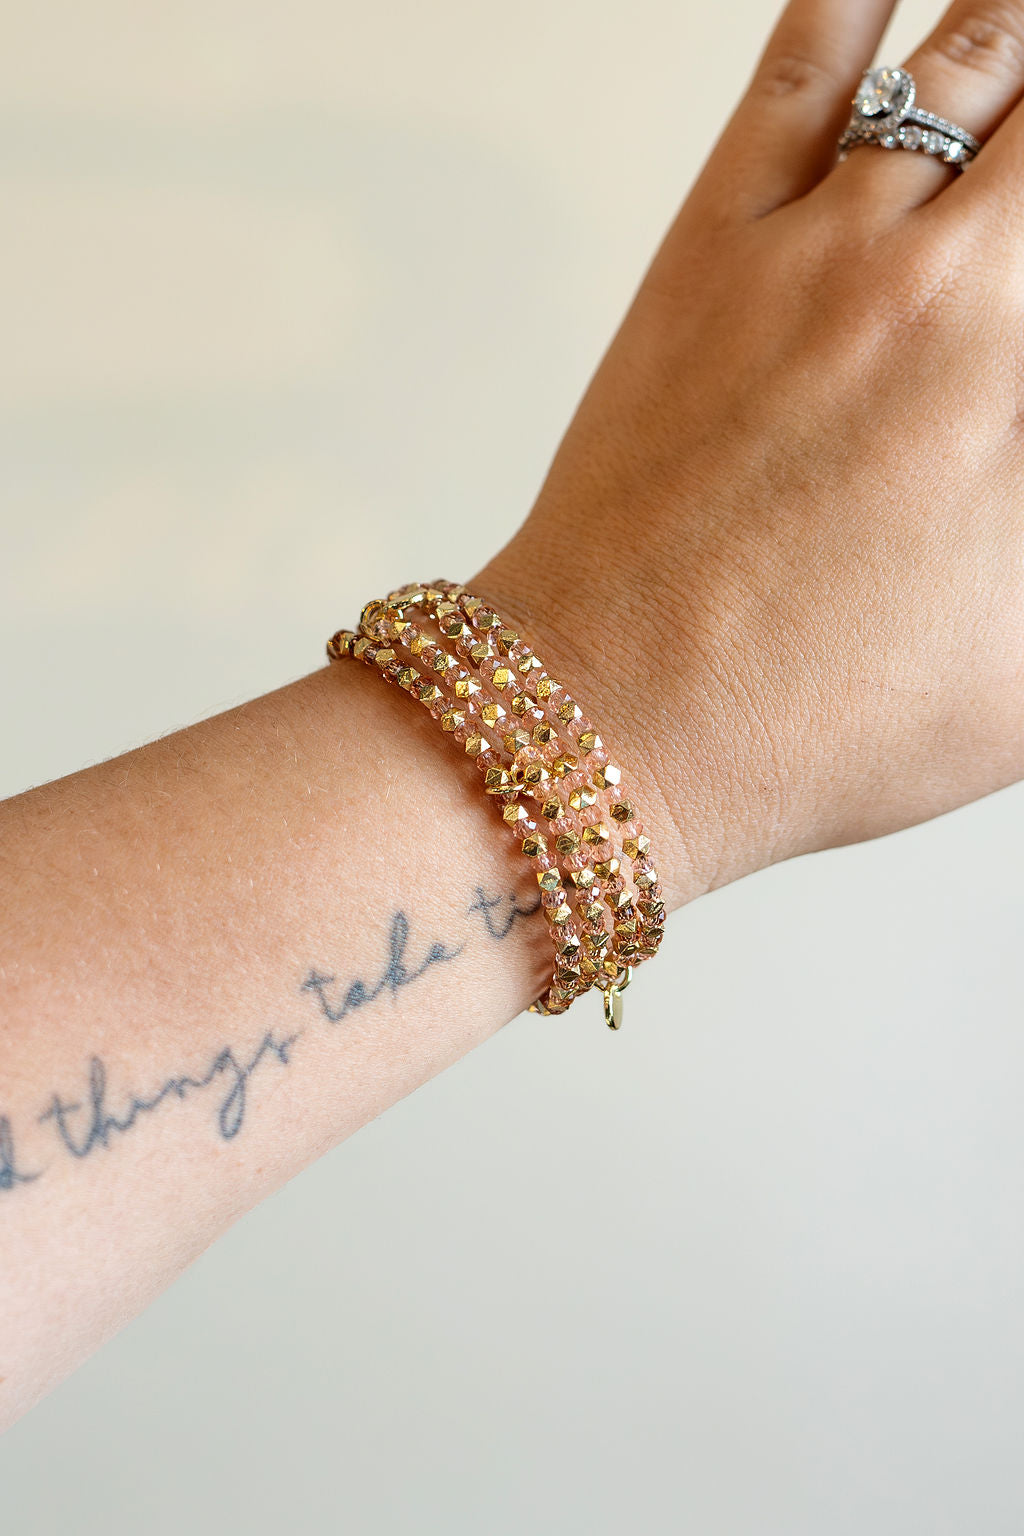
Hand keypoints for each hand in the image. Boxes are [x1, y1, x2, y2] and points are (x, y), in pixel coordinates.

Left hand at [475, 0, 1023, 909]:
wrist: (614, 722)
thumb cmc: (810, 721)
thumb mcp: (1021, 674)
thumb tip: (1021, 454)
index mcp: (1023, 377)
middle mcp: (949, 287)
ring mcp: (824, 249)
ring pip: (972, 60)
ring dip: (1018, 37)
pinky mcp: (714, 247)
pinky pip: (805, 67)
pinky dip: (862, 0)